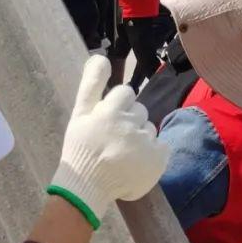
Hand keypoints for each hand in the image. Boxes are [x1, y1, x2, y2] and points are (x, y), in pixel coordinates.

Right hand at [51, 56, 167, 226]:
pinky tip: (137, 163)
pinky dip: (153, 154)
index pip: (126, 93)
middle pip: (139, 111)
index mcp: (111, 110)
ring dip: (140, 138)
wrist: (86, 187)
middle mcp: (130, 123)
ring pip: (149, 128)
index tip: (108, 121)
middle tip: (114, 139)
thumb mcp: (80, 113)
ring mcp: (146, 142)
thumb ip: (91, 83)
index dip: (118, 106)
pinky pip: (161, 146)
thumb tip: (101, 56)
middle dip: (129, 121)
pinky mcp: (158, 159)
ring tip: (124, 154)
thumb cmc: (80, 148)